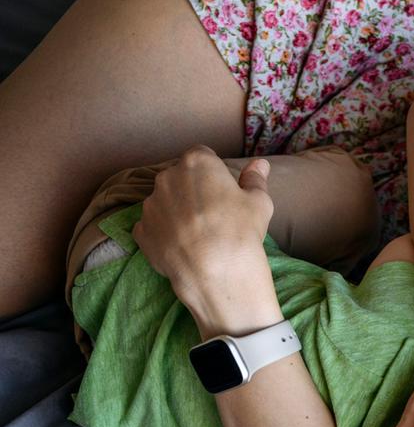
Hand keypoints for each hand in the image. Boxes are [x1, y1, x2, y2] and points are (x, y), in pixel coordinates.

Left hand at [133, 145, 274, 325]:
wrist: (215, 271)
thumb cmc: (241, 230)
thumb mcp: (259, 202)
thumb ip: (255, 179)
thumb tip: (260, 163)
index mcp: (196, 162)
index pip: (202, 155)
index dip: (214, 172)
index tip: (223, 189)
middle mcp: (167, 177)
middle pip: (180, 176)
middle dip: (192, 189)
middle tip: (213, 213)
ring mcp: (150, 204)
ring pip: (165, 201)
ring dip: (177, 210)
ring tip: (197, 234)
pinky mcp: (141, 230)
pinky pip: (154, 225)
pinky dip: (165, 232)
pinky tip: (183, 246)